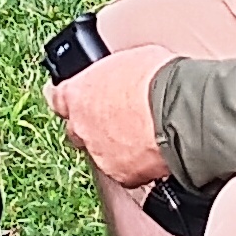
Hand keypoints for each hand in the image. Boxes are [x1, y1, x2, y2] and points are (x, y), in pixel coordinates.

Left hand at [45, 46, 172, 186]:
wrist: (178, 112)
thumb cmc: (157, 79)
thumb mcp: (129, 60)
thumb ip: (113, 74)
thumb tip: (121, 75)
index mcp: (78, 94)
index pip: (56, 97)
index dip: (65, 98)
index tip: (71, 98)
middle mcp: (82, 127)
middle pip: (76, 131)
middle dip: (91, 127)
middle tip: (116, 118)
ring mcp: (99, 154)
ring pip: (100, 154)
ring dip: (115, 146)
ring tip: (143, 135)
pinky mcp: (122, 175)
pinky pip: (125, 171)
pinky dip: (135, 164)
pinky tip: (153, 152)